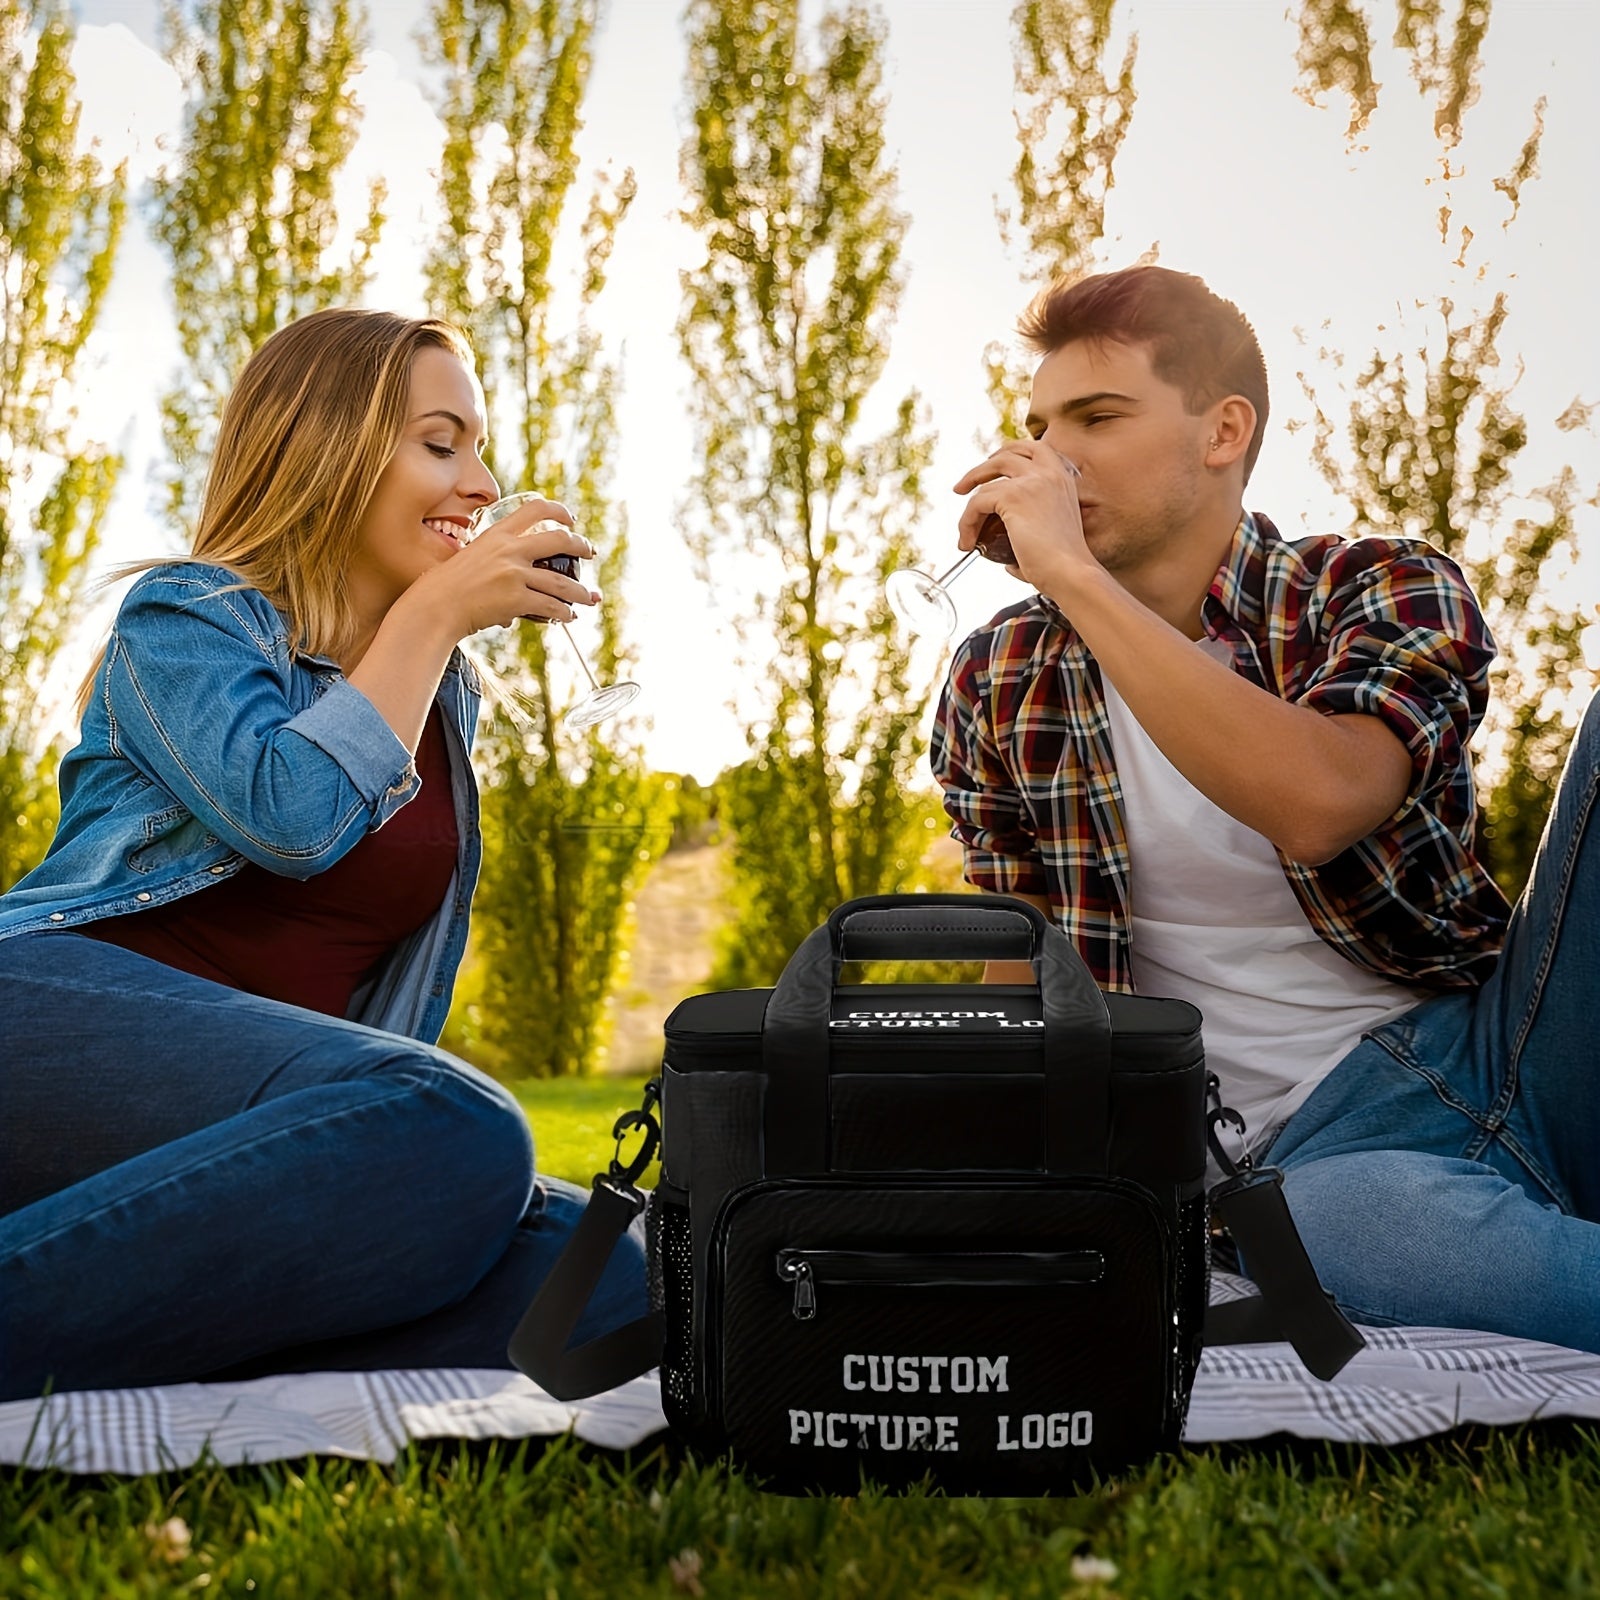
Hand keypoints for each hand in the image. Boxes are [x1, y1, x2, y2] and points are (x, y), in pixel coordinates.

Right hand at [417, 496, 600, 638]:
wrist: (434, 608)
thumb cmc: (444, 587)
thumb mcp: (468, 559)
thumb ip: (492, 561)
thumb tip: (512, 581)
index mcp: (496, 535)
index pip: (535, 509)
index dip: (559, 511)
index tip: (570, 520)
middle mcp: (509, 550)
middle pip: (560, 540)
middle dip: (581, 546)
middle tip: (590, 552)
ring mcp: (514, 574)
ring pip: (562, 582)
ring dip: (580, 592)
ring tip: (588, 597)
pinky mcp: (516, 599)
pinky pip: (551, 607)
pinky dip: (564, 613)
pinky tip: (568, 617)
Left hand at [952, 441, 1087, 590]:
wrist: (1071, 573)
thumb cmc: (1064, 566)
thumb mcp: (1053, 536)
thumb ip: (1034, 534)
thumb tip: (1011, 561)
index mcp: (1063, 479)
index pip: (1035, 449)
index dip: (1010, 452)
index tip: (993, 463)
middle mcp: (1049, 474)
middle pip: (1007, 455)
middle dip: (981, 467)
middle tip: (964, 485)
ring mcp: (1031, 482)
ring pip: (986, 481)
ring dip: (969, 506)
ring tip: (964, 530)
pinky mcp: (1012, 497)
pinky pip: (976, 503)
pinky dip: (966, 522)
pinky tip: (968, 541)